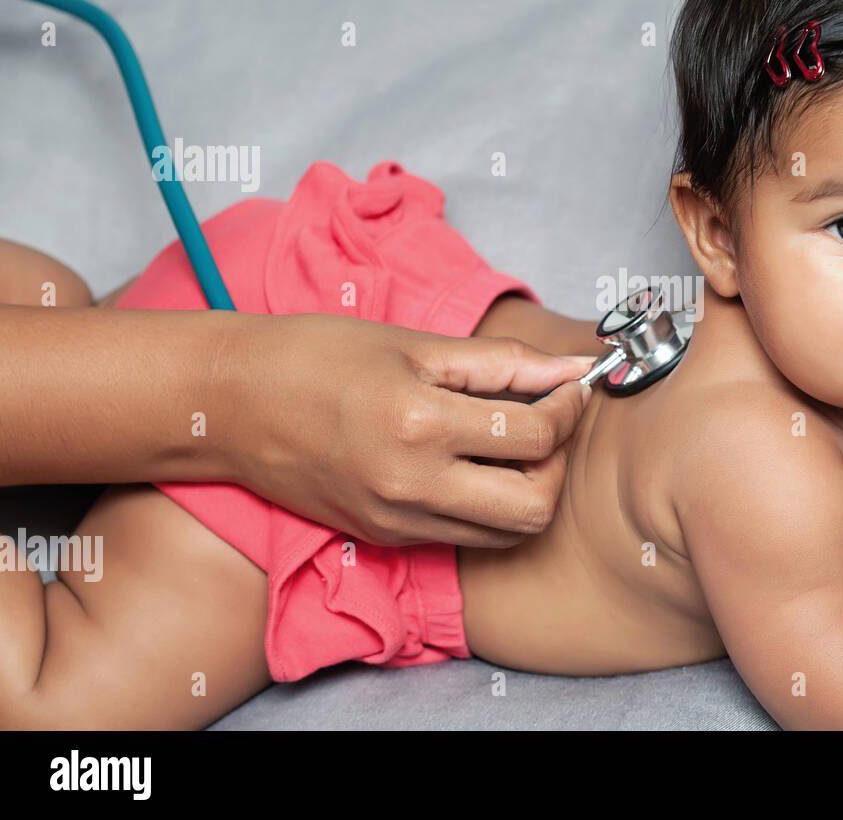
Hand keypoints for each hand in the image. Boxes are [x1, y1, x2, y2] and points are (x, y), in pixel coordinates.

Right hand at [227, 312, 595, 546]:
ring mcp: (397, 521)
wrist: (227, 404)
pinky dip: (486, 508)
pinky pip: (463, 537)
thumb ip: (502, 362)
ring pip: (505, 535)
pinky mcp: (384, 537)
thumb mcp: (414, 346)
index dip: (569, 407)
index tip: (570, 385)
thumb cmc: (316, 357)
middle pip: (534, 508)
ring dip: (528, 492)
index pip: (535, 436)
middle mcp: (412, 487)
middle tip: (545, 423)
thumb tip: (574, 367)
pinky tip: (472, 465)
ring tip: (510, 444)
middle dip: (557, 464)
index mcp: (420, 425)